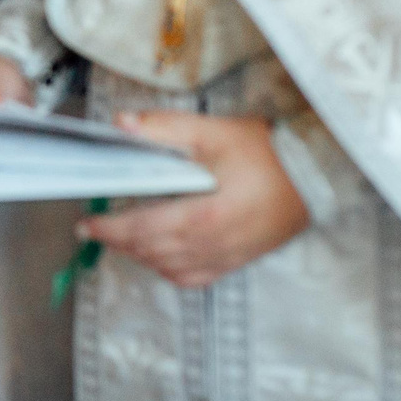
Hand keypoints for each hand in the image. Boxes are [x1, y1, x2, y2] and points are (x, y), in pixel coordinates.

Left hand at [77, 113, 308, 289]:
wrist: (314, 176)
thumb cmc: (266, 154)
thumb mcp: (214, 132)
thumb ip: (164, 128)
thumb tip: (122, 123)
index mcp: (203, 215)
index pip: (142, 229)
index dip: (109, 228)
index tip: (86, 222)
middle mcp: (212, 244)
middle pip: (151, 252)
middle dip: (118, 241)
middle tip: (95, 228)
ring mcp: (226, 257)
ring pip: (169, 268)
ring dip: (141, 256)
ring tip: (123, 238)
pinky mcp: (237, 261)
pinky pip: (194, 278)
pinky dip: (170, 270)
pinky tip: (160, 257)